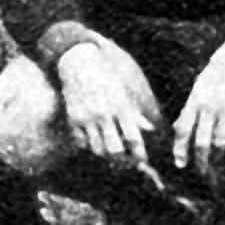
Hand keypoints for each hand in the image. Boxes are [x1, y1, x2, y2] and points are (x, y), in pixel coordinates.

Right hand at [58, 39, 155, 173]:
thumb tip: (151, 129)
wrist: (80, 62)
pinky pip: (82, 143)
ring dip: (106, 155)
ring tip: (112, 154)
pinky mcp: (73, 119)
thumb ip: (138, 112)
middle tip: (127, 162)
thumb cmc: (108, 76)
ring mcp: (87, 118)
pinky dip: (89, 146)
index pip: (134, 139)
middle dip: (123, 160)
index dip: (140, 154)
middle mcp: (104, 114)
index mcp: (121, 107)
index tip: (143, 160)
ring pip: (97, 150)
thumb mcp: (126, 91)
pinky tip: (96, 141)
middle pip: (115, 150)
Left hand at [173, 37, 224, 178]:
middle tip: (201, 171)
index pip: (183, 130)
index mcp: (195, 101)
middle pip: (202, 141)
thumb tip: (177, 129)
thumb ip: (188, 110)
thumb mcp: (197, 89)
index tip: (180, 164)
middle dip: (201, 160)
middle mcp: (209, 107)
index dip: (180, 149)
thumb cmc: (214, 76)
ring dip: (218, 152)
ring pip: (221, 141)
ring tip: (217, 156)